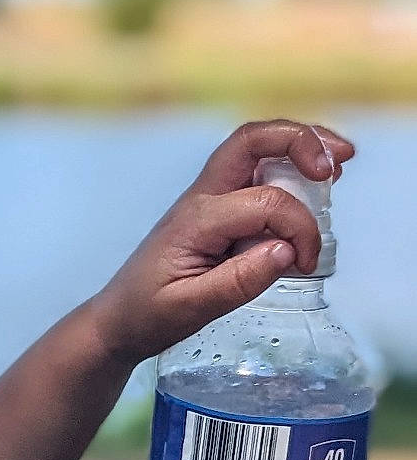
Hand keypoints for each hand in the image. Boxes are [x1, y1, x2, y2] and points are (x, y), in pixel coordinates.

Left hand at [88, 119, 354, 368]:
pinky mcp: (217, 209)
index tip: (306, 264)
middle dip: (301, 141)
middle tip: (341, 161)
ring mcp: (208, 199)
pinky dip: (288, 167)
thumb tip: (286, 251)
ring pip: (255, 148)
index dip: (299, 228)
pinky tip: (314, 180)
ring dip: (299, 147)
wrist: (118, 319)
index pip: (265, 203)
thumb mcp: (191, 309)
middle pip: (251, 140)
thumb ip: (238, 282)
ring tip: (338, 163)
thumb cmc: (149, 314)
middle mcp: (203, 198)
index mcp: (197, 220)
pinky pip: (255, 172)